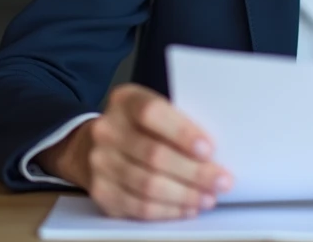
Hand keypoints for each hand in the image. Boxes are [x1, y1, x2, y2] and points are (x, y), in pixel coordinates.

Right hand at [36, 84, 232, 220]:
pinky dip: (168, 210)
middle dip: (194, 172)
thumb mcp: (153, 111)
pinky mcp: (101, 191)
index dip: (182, 133)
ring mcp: (100, 162)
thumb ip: (177, 123)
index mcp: (125, 101)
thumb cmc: (138, 127)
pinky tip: (187, 208)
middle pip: (154, 155)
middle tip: (221, 181)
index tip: (209, 149)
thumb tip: (215, 152)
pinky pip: (138, 207)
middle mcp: (107, 130)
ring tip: (208, 197)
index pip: (152, 113)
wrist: (90, 146)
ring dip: (185, 195)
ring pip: (148, 185)